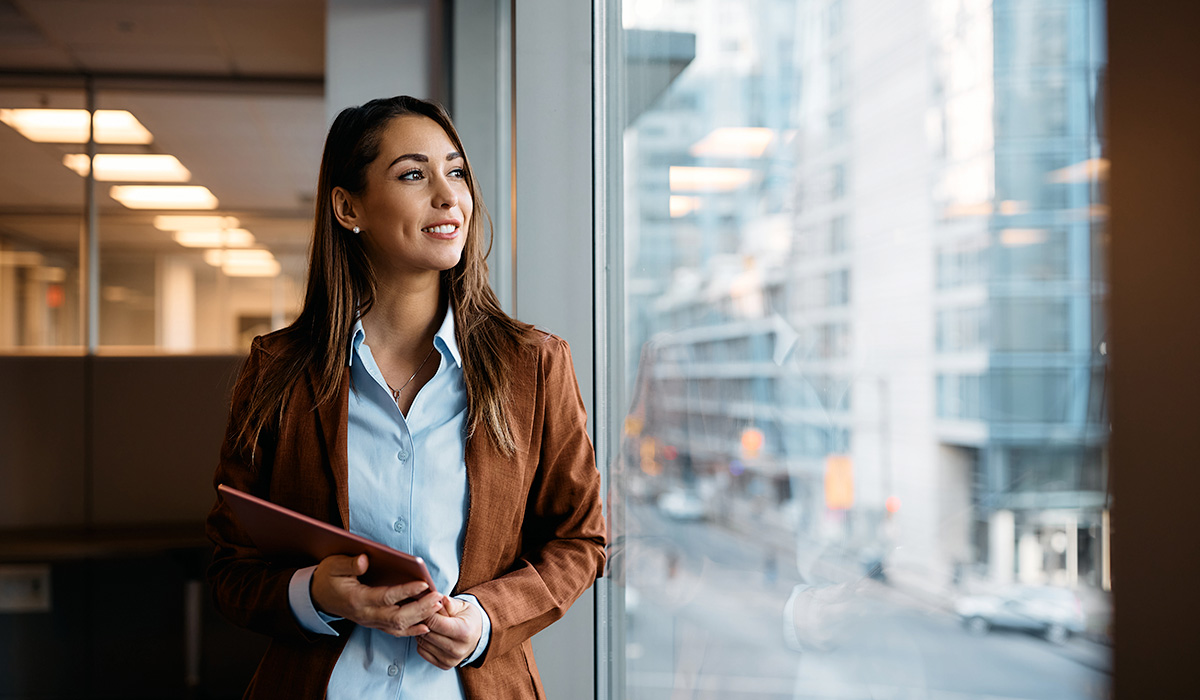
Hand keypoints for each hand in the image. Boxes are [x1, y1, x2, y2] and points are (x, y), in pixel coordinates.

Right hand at [311, 553, 442, 636]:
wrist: (317, 596)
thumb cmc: (328, 577)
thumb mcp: (334, 565)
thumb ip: (350, 564)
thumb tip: (366, 560)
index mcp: (357, 599)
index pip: (386, 597)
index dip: (406, 591)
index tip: (423, 584)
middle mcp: (365, 614)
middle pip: (397, 617)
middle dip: (420, 608)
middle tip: (438, 597)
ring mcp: (370, 621)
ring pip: (398, 627)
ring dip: (420, 618)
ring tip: (437, 607)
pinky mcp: (374, 623)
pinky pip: (394, 631)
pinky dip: (411, 630)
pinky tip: (426, 626)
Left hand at [416, 595, 482, 669]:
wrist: (478, 636)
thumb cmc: (469, 618)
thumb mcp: (463, 606)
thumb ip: (450, 603)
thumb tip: (440, 598)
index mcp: (464, 632)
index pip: (436, 623)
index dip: (427, 612)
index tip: (425, 606)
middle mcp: (458, 649)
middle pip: (427, 633)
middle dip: (422, 621)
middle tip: (424, 613)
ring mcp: (451, 660)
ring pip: (422, 643)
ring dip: (421, 631)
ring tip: (428, 623)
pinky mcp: (444, 665)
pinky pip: (422, 651)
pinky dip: (423, 641)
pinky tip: (430, 634)